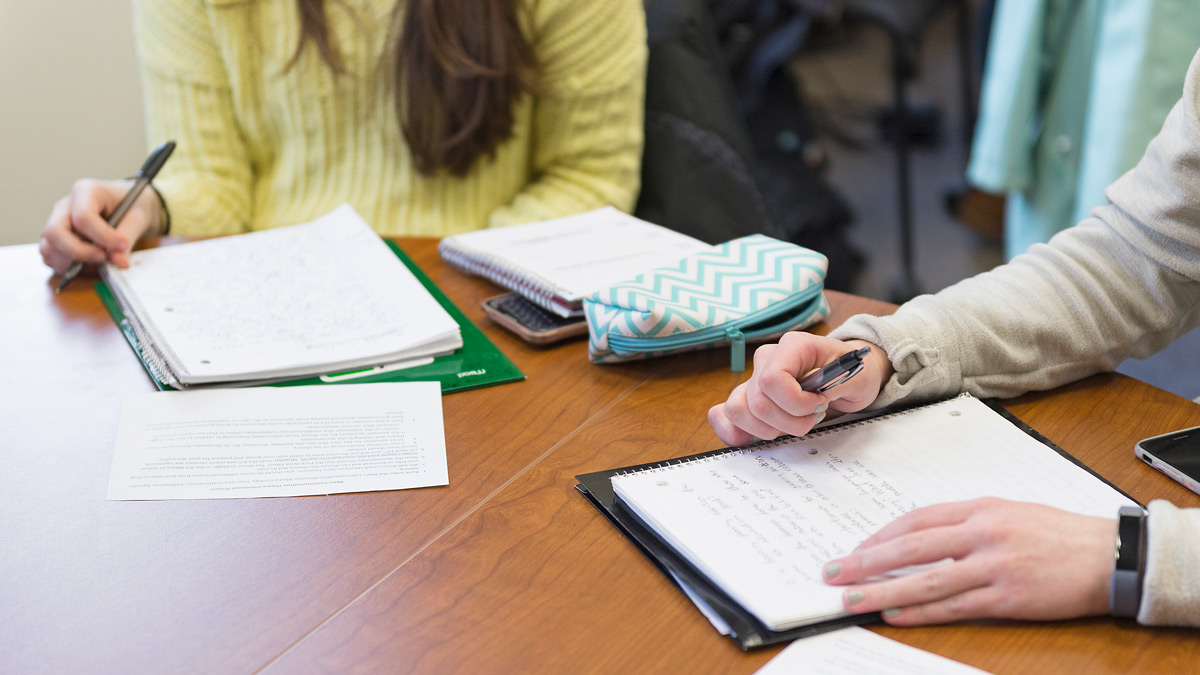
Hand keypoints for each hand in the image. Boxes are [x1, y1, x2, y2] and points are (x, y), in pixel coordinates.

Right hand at [39, 178, 163, 273]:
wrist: (129, 204)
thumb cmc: (131, 205)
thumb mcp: (137, 216)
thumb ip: (127, 237)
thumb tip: (118, 261)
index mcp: (85, 191)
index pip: (83, 217)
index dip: (102, 236)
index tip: (122, 245)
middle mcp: (65, 206)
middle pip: (55, 232)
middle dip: (78, 252)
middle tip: (104, 258)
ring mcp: (56, 222)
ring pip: (48, 247)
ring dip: (70, 262)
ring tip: (98, 261)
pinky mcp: (57, 239)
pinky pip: (51, 257)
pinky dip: (66, 267)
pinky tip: (89, 264)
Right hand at [707, 332, 892, 445]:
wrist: (851, 375)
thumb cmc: (854, 373)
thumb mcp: (856, 377)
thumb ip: (835, 384)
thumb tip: (814, 396)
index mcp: (792, 346)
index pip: (772, 379)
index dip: (795, 403)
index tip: (819, 405)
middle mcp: (767, 359)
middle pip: (756, 401)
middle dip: (787, 422)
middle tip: (812, 419)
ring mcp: (754, 379)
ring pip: (737, 410)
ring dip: (766, 429)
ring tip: (792, 425)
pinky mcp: (749, 398)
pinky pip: (724, 414)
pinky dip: (733, 430)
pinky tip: (752, 437)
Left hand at [821, 498, 1114, 625]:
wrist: (1111, 554)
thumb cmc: (1058, 533)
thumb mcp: (1008, 512)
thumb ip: (965, 523)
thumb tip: (919, 537)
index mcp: (979, 507)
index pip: (916, 520)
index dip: (880, 536)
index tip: (854, 549)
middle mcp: (982, 532)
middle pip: (909, 547)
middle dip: (865, 560)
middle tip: (832, 572)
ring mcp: (994, 565)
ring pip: (925, 580)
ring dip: (882, 590)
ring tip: (851, 599)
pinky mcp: (1008, 596)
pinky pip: (955, 606)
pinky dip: (921, 612)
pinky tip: (896, 615)